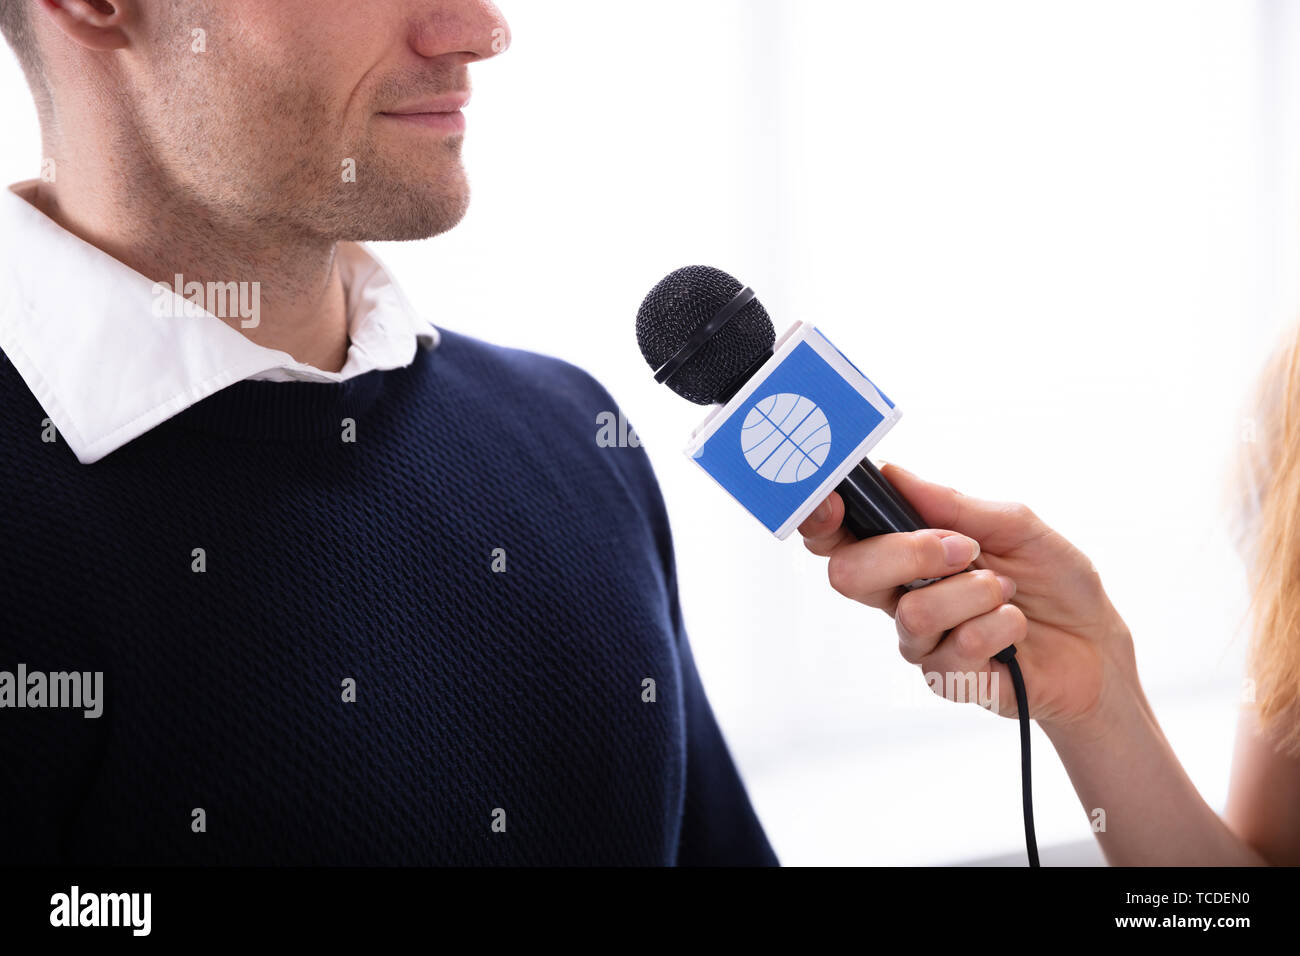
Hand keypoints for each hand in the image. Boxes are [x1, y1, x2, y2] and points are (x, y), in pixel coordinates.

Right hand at [798, 463, 1136, 728]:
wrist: (1097, 644)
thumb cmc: (1054, 581)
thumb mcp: (1015, 525)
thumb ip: (954, 504)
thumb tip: (895, 475)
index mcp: (906, 552)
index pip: (839, 538)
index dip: (822, 519)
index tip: (835, 503)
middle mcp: (901, 595)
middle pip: (849, 574)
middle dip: (907, 552)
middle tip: (964, 549)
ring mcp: (921, 640)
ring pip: (912, 612)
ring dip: (975, 592)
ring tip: (1007, 593)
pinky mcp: (946, 678)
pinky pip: (955, 647)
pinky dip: (999, 627)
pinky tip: (1016, 627)